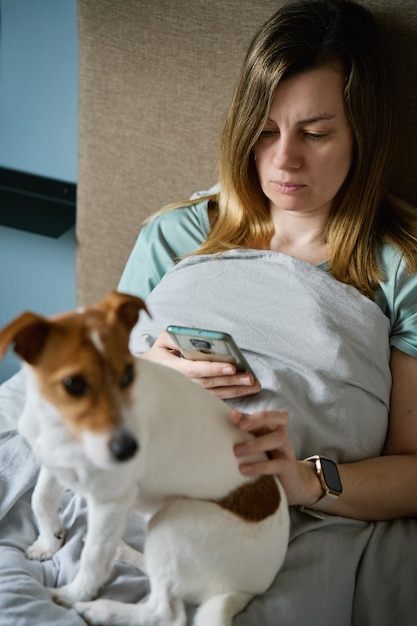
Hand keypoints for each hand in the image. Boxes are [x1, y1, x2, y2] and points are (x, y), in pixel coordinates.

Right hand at [140, 331, 260, 398]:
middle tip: (250, 378)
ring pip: (215, 393)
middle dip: (231, 381)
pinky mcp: (196, 397)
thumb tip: (197, 339)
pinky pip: (215, 398)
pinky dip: (230, 396)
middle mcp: (182, 382)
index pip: (196, 369)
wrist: (149, 372)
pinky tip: (245, 392)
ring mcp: (189, 392)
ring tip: (253, 386)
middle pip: (210, 383)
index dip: (214, 369)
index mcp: (173, 367)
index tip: (232, 367)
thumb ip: (177, 336)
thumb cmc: (160, 351)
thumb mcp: (164, 339)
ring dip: (235, 390)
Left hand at [230, 409, 321, 506]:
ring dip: (256, 443)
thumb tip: (228, 416)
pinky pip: (278, 464)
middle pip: (281, 418)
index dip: (252, 413)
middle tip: (240, 427)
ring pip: (280, 438)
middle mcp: (283, 434)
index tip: (233, 416)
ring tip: (236, 452)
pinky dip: (260, 466)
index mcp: (274, 426)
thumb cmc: (267, 457)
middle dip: (259, 419)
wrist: (290, 483)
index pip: (269, 412)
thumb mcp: (256, 441)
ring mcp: (287, 451)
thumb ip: (243, 428)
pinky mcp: (288, 469)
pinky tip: (244, 469)